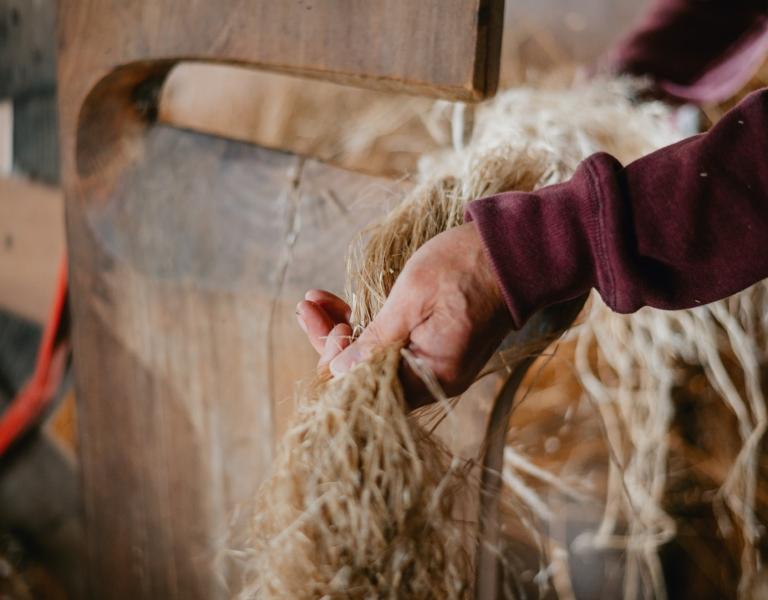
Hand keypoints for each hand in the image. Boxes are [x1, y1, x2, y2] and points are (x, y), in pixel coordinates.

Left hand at [296, 222, 511, 407]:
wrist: (514, 251)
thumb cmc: (463, 269)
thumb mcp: (411, 300)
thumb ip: (374, 341)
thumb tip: (336, 372)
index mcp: (430, 376)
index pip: (365, 386)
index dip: (335, 359)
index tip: (322, 322)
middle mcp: (433, 380)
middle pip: (367, 374)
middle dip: (332, 341)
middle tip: (306, 307)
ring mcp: (435, 364)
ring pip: (376, 358)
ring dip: (345, 331)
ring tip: (315, 302)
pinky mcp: (436, 347)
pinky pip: (393, 347)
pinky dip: (368, 328)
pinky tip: (343, 307)